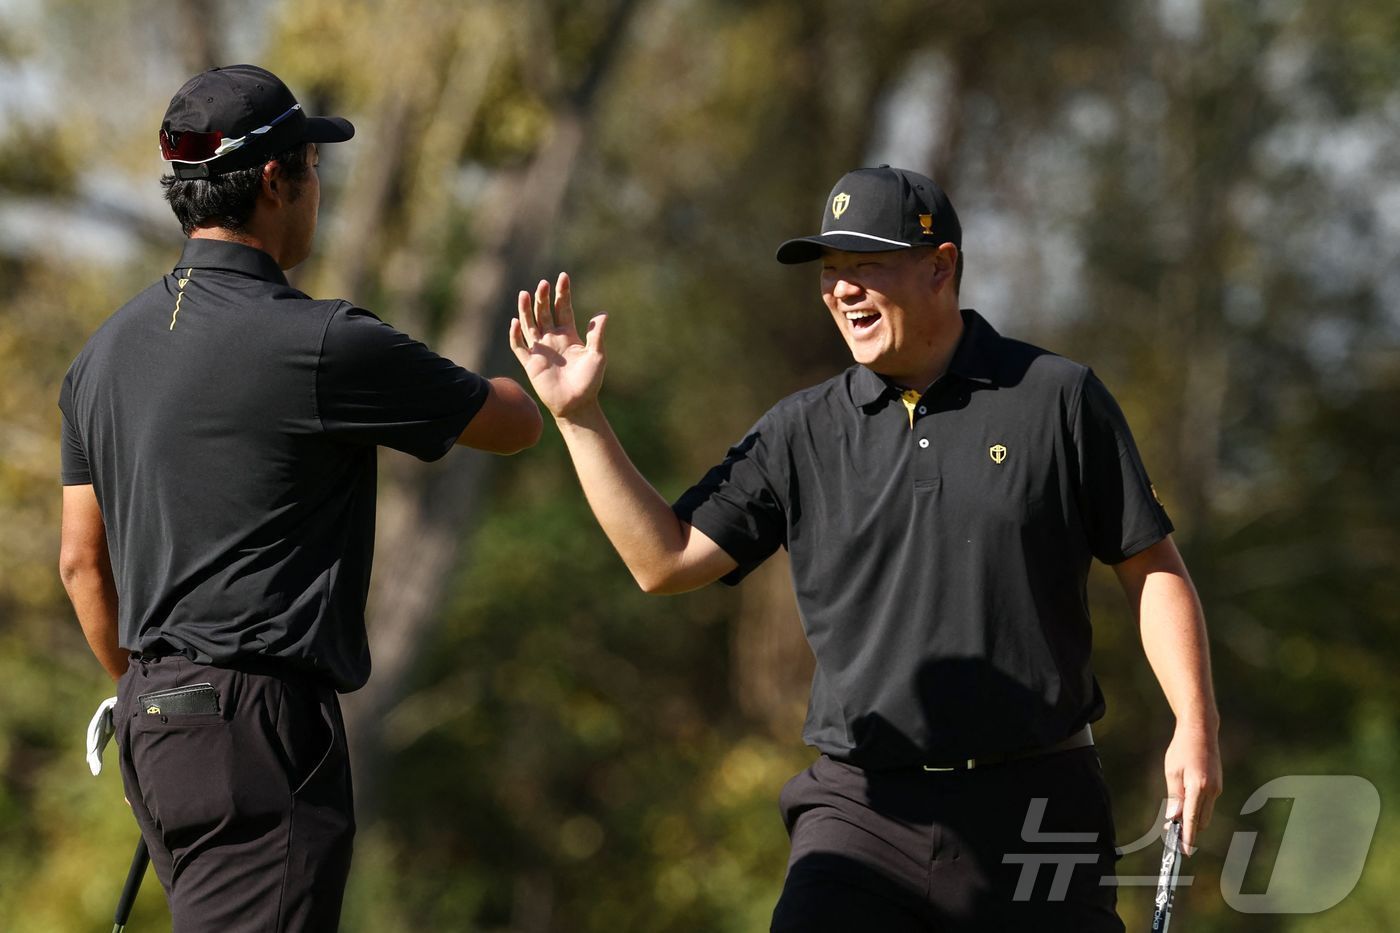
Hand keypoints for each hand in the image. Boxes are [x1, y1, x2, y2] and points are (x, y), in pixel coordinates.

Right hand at [509, 272, 607, 419]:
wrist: (577, 405)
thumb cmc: (590, 382)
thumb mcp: (597, 356)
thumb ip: (597, 335)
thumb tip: (603, 314)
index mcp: (569, 335)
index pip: (563, 308)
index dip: (562, 293)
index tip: (563, 277)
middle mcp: (552, 339)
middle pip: (544, 313)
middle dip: (543, 298)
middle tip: (543, 283)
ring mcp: (540, 350)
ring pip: (529, 325)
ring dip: (526, 310)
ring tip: (525, 294)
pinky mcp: (530, 363)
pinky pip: (519, 346)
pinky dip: (516, 335)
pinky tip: (515, 322)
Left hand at [1163, 717, 1221, 855]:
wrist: (1201, 732)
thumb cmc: (1182, 749)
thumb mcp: (1172, 771)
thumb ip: (1174, 796)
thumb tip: (1173, 818)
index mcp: (1198, 787)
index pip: (1192, 819)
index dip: (1187, 837)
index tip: (1183, 851)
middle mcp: (1212, 790)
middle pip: (1200, 821)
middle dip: (1188, 830)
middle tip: (1171, 834)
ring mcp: (1217, 788)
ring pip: (1205, 814)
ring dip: (1192, 820)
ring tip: (1174, 821)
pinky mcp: (1217, 785)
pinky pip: (1207, 804)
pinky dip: (1197, 810)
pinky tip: (1184, 806)